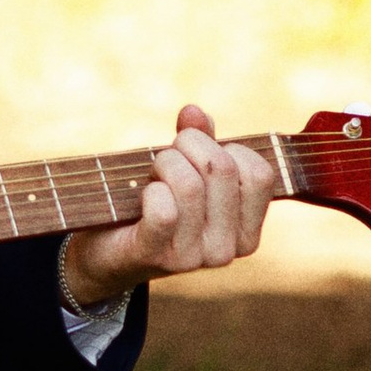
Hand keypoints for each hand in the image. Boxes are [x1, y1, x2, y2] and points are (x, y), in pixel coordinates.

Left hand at [59, 107, 274, 307]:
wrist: (110, 253)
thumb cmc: (155, 204)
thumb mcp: (185, 169)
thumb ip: (199, 139)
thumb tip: (193, 112)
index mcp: (247, 232)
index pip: (260, 174)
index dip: (225, 148)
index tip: (200, 154)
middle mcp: (227, 250)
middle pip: (221, 169)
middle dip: (187, 146)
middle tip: (167, 158)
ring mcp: (195, 258)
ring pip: (190, 184)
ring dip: (164, 164)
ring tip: (153, 174)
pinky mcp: (157, 257)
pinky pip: (164, 210)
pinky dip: (150, 190)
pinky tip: (144, 196)